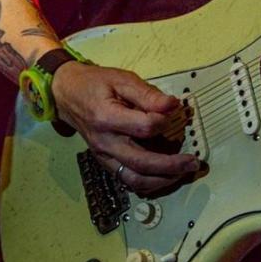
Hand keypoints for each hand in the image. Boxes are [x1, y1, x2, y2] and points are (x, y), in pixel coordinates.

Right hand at [52, 62, 199, 195]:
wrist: (67, 94)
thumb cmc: (95, 84)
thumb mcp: (121, 79)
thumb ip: (147, 94)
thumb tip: (172, 105)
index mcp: (106, 118)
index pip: (144, 128)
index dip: (163, 121)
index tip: (173, 111)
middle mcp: (105, 143)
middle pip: (141, 163)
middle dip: (171, 166)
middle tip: (193, 162)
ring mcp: (104, 156)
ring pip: (134, 179)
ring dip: (162, 180)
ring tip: (183, 172)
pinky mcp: (106, 162)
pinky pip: (128, 179)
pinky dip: (149, 182)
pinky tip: (165, 175)